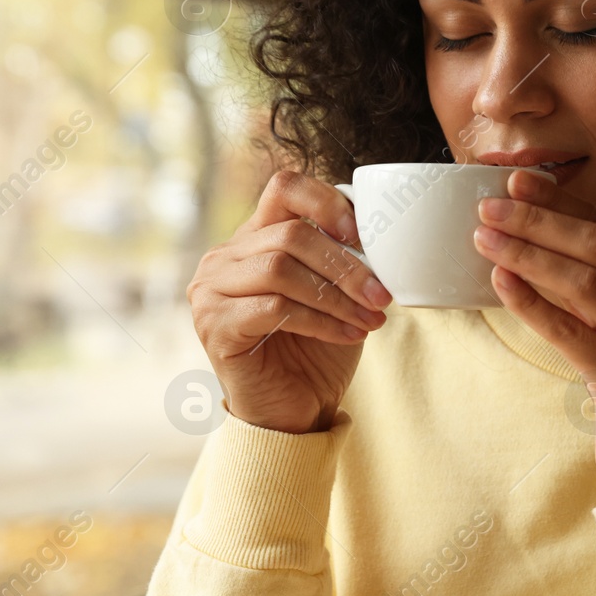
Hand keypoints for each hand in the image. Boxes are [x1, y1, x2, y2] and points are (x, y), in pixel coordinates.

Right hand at [186, 170, 390, 433]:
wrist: (297, 408)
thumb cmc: (319, 347)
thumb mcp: (339, 292)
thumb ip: (346, 256)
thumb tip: (384, 231)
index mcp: (256, 237)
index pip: (285, 187)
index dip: (326, 202)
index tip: (362, 235)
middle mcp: (225, 258)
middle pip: (290, 234)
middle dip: (347, 266)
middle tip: (383, 295)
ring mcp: (211, 291)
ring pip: (280, 269)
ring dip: (337, 295)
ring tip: (371, 318)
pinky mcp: (215, 326)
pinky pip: (274, 309)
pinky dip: (321, 321)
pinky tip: (349, 334)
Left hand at [473, 169, 595, 502]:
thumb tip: (538, 251)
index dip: (563, 202)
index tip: (520, 181)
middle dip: (540, 218)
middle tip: (491, 204)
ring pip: (586, 281)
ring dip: (529, 254)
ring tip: (485, 238)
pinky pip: (572, 333)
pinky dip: (533, 304)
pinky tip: (501, 285)